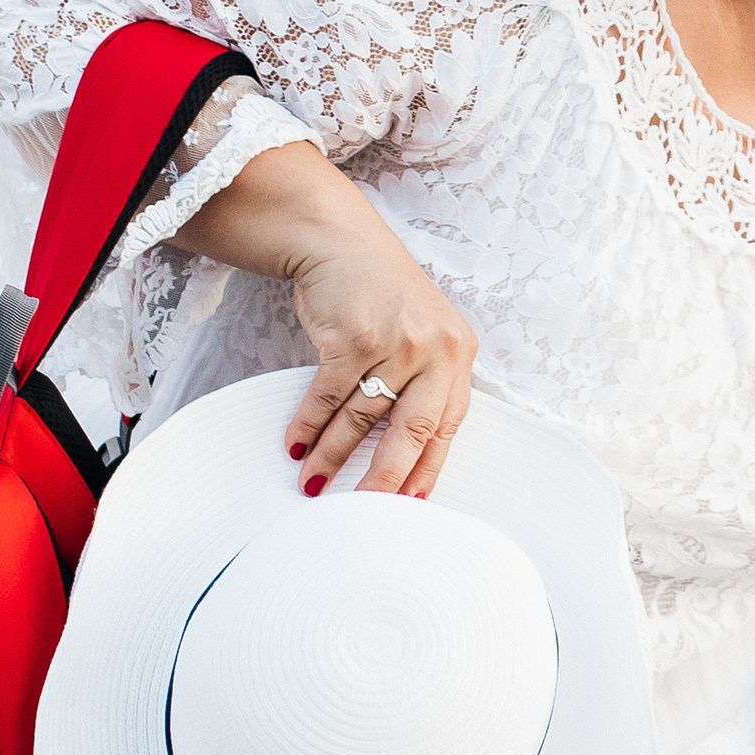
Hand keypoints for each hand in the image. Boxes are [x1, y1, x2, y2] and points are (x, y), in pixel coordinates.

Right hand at [186, 140, 477, 499]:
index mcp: (458, 355)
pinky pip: (329, 396)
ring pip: (362, 418)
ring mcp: (396, 344)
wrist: (341, 242)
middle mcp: (436, 351)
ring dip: (332, 456)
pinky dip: (309, 424)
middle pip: (413, 433)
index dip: (428, 468)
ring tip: (312, 484)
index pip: (448, 426)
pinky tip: (295, 445)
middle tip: (366, 512)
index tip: (412, 505)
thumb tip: (406, 455)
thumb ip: (424, 384)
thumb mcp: (421, 334)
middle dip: (386, 479)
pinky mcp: (354, 339)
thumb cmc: (381, 294)